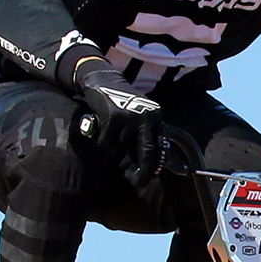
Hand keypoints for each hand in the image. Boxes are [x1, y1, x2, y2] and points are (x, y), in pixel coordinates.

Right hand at [76, 64, 162, 182]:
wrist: (102, 80)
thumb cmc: (121, 103)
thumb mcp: (140, 115)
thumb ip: (145, 135)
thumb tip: (146, 163)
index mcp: (155, 117)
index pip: (159, 146)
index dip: (156, 164)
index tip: (153, 176)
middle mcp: (145, 117)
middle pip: (147, 151)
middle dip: (145, 169)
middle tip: (142, 181)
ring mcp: (129, 118)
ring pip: (122, 146)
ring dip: (114, 144)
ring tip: (111, 130)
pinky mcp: (113, 118)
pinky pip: (107, 141)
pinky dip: (102, 138)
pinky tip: (101, 126)